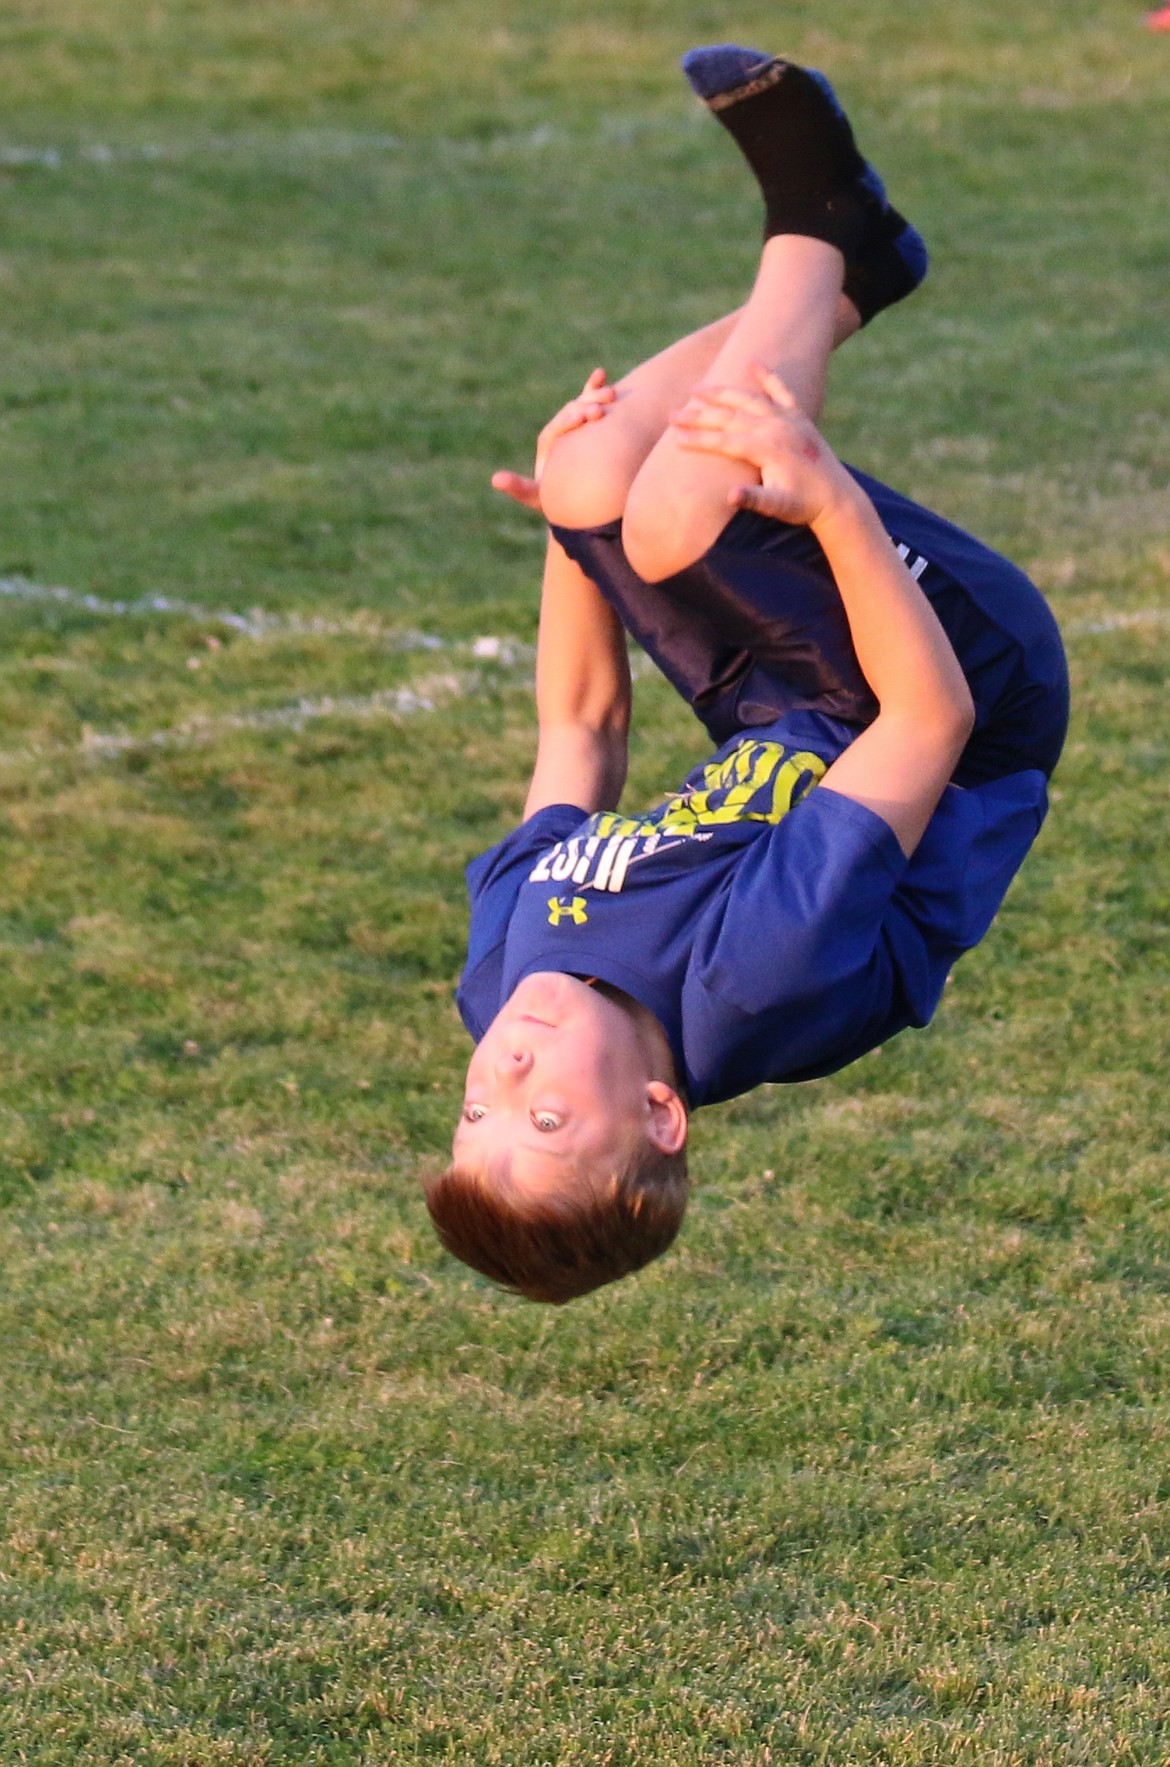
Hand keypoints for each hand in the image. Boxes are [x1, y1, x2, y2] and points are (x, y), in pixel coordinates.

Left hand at [491, 368, 615, 512]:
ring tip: (612, 395)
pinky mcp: (588, 420)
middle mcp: (560, 429)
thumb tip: (495, 479)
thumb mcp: (536, 497)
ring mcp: (575, 422)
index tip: (581, 419)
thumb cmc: (555, 499)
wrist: (576, 495)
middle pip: (570, 413)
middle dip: (584, 409)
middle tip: (600, 411)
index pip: (555, 429)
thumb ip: (518, 488)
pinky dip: (594, 386)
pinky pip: (590, 400)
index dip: (566, 423)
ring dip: (595, 397)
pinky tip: (600, 372)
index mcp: (547, 443)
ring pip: (583, 404)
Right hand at [670, 363, 852, 528]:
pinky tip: (753, 362)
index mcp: (769, 450)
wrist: (837, 499)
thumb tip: (730, 495)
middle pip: (730, 417)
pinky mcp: (799, 417)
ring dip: (721, 393)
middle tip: (672, 415)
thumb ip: (754, 499)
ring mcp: (789, 420)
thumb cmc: (803, 506)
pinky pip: (781, 390)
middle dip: (699, 416)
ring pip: (748, 399)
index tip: (674, 439)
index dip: (698, 441)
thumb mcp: (778, 507)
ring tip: (697, 388)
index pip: (724, 442)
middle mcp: (777, 428)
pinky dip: (767, 376)